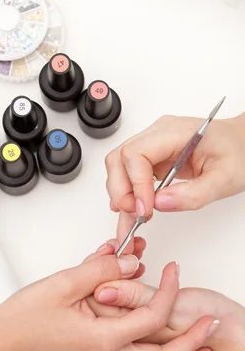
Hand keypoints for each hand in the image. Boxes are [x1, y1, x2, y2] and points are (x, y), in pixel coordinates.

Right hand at [0, 248, 214, 350]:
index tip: (173, 270)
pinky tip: (165, 348)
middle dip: (192, 343)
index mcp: (102, 340)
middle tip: (210, 326)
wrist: (3, 339)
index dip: (168, 291)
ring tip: (202, 348)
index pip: (152, 317)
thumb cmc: (26, 316)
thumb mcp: (65, 283)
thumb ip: (102, 269)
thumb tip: (130, 261)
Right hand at [105, 113, 244, 248]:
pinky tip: (133, 212)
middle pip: (118, 159)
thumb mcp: (224, 179)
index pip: (136, 153)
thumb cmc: (239, 153)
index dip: (135, 184)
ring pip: (118, 168)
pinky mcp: (152, 160)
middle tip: (137, 214)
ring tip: (135, 218)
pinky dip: (128, 197)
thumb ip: (193, 195)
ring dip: (121, 195)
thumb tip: (159, 204)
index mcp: (175, 132)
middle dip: (121, 191)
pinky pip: (129, 176)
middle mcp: (158, 135)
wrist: (244, 145)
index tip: (146, 208)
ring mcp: (153, 146)